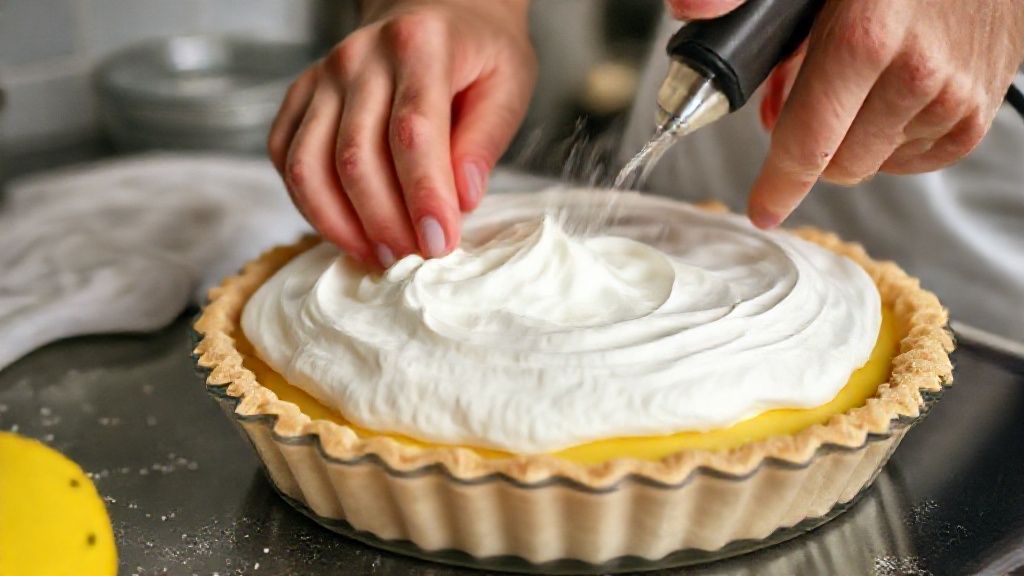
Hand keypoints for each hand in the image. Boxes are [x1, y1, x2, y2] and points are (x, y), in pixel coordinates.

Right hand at [268, 0, 535, 265]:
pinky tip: (348, 230)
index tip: (439, 244)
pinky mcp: (299, 97)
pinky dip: (310, 206)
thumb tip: (461, 201)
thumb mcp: (508, 84)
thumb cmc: (477, 53)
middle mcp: (359, 56)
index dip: (424, 196)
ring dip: (342, 226)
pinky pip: (284, 159)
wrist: (436, 10)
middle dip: (385, 222)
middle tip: (415, 259)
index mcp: (419, 44)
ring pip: (309, 166)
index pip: (413, 132)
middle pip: (356, 157)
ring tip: (381, 255)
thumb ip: (486, 140)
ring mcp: (321, 76)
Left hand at [666, 0, 1023, 227]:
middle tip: (811, 101)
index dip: (778, 186)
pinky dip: (894, 139)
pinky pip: (918, 158)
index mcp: (864, 40)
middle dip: (815, 148)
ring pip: (876, 163)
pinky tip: (892, 96)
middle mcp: (914, 75)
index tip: (763, 210)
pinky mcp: (978, 113)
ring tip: (857, 86)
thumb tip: (690, 7)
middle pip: (840, 165)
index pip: (807, 143)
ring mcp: (953, 98)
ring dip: (856, 138)